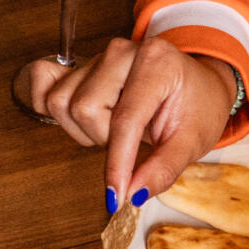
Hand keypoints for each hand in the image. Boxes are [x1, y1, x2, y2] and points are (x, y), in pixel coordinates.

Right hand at [21, 36, 235, 207]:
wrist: (199, 85)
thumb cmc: (198, 107)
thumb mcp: (193, 142)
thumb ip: (163, 169)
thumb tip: (132, 195)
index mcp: (156, 62)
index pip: (124, 119)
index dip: (116, 163)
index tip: (116, 197)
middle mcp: (122, 52)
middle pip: (83, 108)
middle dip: (104, 140)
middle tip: (132, 144)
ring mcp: (98, 57)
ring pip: (62, 103)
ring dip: (86, 131)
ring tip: (116, 132)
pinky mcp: (82, 67)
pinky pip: (48, 91)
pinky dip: (61, 114)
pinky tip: (86, 122)